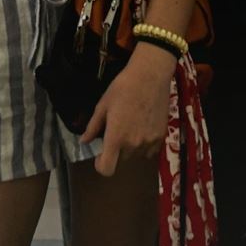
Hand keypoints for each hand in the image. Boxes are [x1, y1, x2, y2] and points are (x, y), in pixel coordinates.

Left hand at [81, 43, 177, 180]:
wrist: (150, 76)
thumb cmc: (122, 88)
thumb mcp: (103, 106)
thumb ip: (93, 127)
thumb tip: (84, 141)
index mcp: (116, 138)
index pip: (107, 169)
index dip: (101, 166)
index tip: (100, 155)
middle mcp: (133, 144)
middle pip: (121, 160)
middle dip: (116, 150)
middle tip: (117, 131)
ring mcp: (149, 142)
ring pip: (135, 155)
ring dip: (130, 148)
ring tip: (131, 127)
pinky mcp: (161, 137)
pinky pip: (149, 151)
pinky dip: (144, 145)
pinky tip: (142, 128)